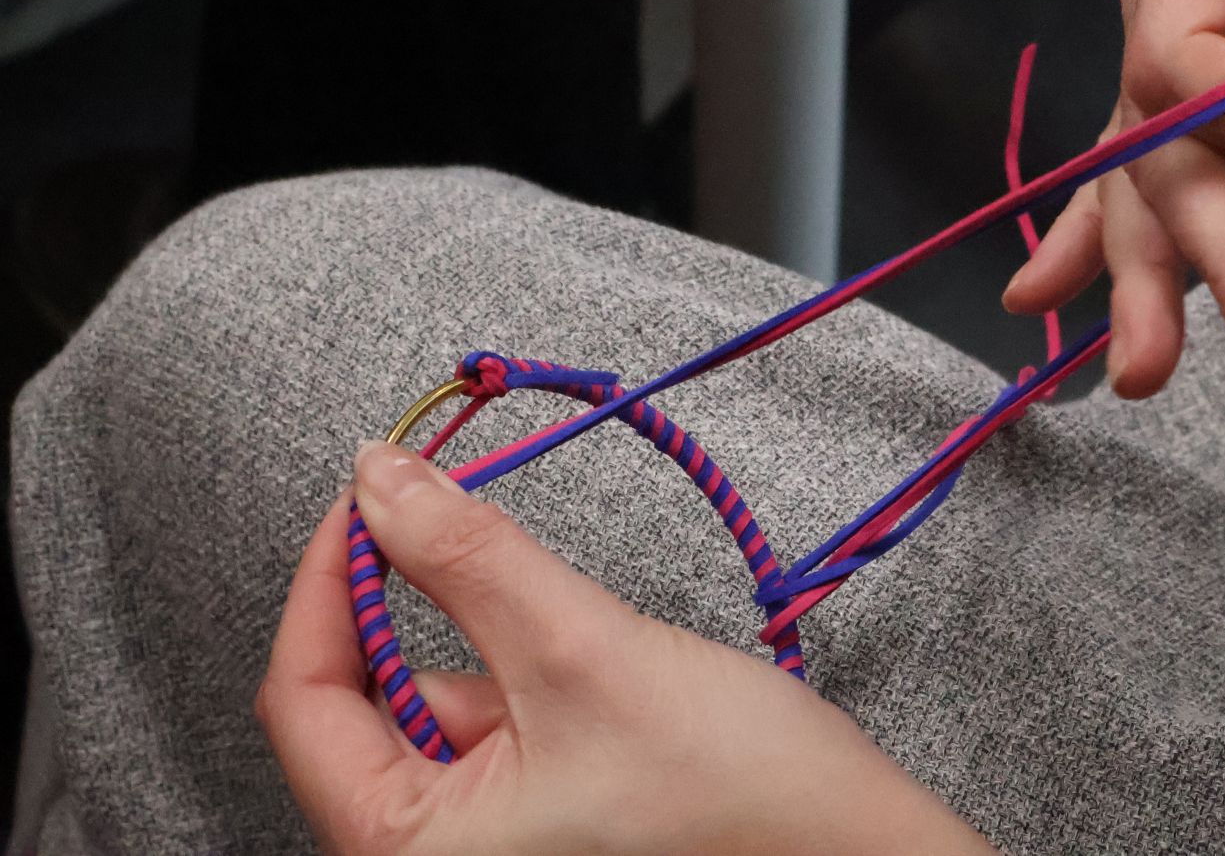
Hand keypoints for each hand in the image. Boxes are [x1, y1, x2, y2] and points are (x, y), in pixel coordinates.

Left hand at [259, 441, 992, 854]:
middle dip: (428, 602)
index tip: (373, 486)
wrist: (850, 842)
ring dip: (495, 635)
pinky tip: (602, 676)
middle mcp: (432, 854)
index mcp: (408, 850)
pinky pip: (493, 721)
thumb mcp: (581, 650)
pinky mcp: (536, 814)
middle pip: (365, 698)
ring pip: (442, 699)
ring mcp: (485, 838)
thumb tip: (380, 478)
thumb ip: (467, 559)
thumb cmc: (732, 792)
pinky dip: (529, 666)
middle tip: (466, 511)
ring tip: (590, 648)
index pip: (301, 697)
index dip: (329, 576)